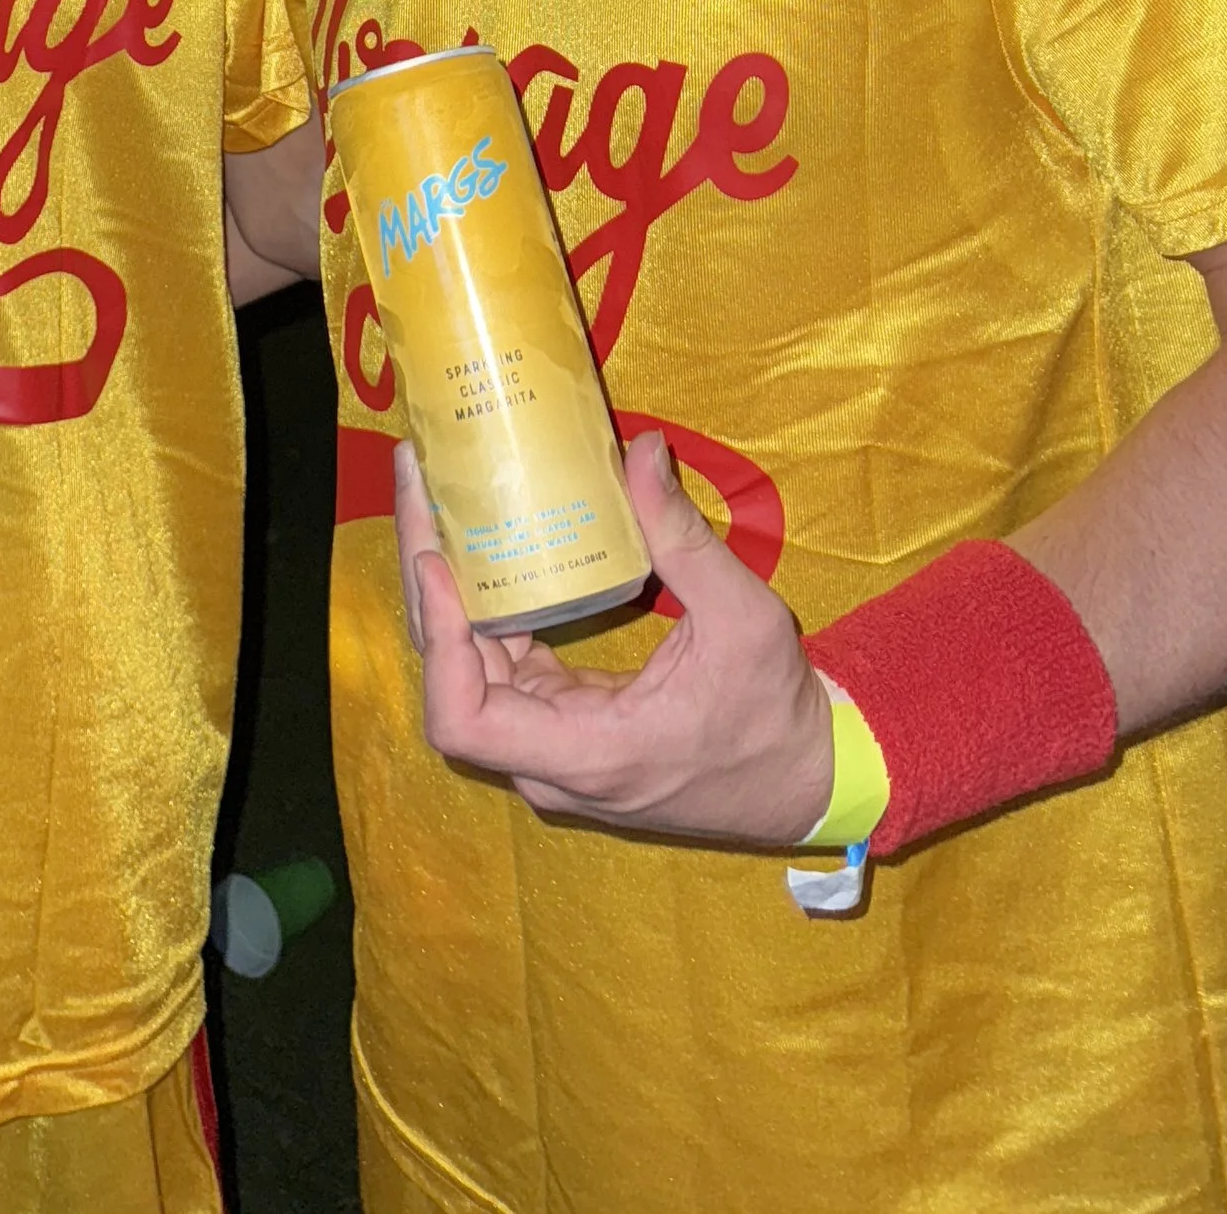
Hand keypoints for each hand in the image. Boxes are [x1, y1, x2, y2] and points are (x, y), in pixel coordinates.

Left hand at [395, 431, 834, 846]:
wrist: (804, 776)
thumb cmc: (774, 712)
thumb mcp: (744, 619)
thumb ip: (685, 539)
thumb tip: (641, 449)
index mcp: (588, 752)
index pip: (464, 721)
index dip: (438, 643)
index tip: (441, 563)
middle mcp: (553, 760)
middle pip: (453, 683)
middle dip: (430, 585)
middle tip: (422, 485)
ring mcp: (554, 748)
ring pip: (473, 673)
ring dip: (451, 591)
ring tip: (438, 500)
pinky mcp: (566, 727)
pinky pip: (506, 670)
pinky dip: (488, 609)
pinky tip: (485, 545)